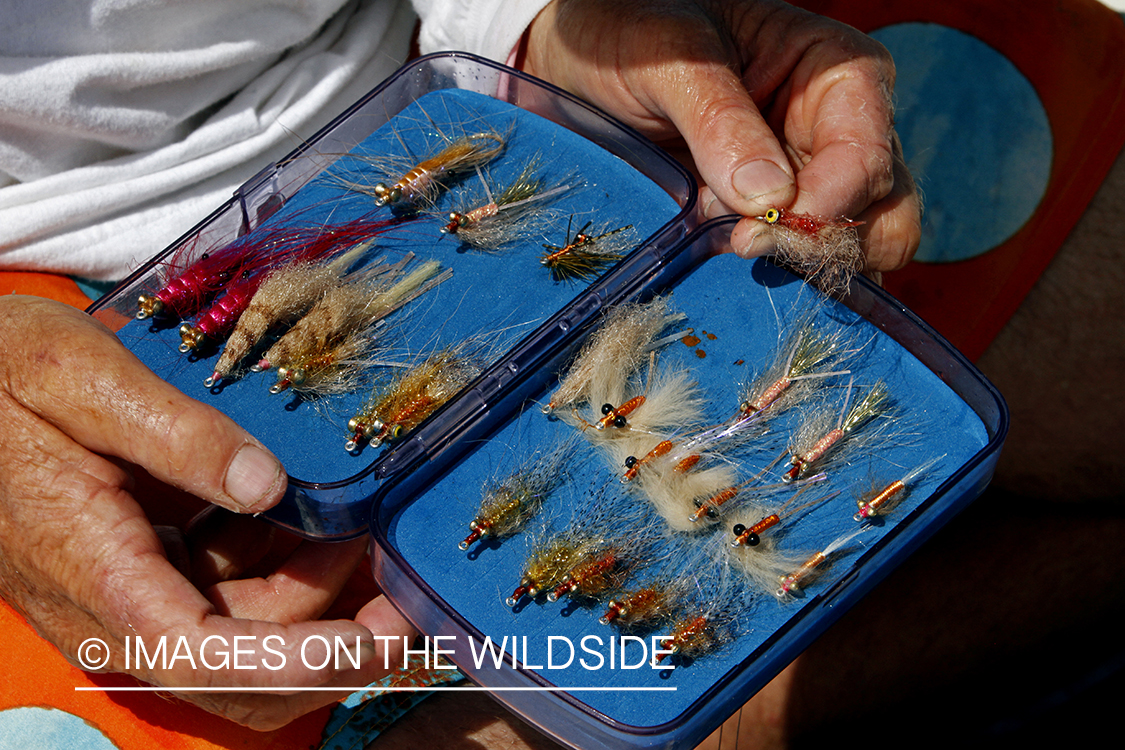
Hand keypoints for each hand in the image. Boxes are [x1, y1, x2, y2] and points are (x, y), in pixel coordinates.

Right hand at [0, 296, 411, 729]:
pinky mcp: (155, 568)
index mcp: (92, 570)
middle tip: (409, 598)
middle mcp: (116, 604)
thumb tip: (270, 486)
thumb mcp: (77, 377)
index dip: (295, 662)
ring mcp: (137, 590)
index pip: (202, 656)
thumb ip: (174, 433)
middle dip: (334, 650)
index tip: (372, 640)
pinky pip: (236, 592)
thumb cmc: (2, 373)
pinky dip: (291, 568)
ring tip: (377, 538)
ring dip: (323, 600)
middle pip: (240, 674)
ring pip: (250, 633)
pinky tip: (328, 523)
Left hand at [523, 0, 920, 274]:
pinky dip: (772, 279)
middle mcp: (842, 131)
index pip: (867, 157)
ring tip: (721, 242)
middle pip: (884, 215)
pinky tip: (715, 253)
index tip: (754, 233)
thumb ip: (720, 120)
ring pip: (856, 252)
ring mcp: (815, 183)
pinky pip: (805, 269)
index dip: (825, 208)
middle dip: (824, 247)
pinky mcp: (780, 223)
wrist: (587, 62)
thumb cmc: (634, 34)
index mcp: (839, 73)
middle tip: (744, 248)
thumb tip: (769, 203)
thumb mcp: (669, 60)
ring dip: (798, 269)